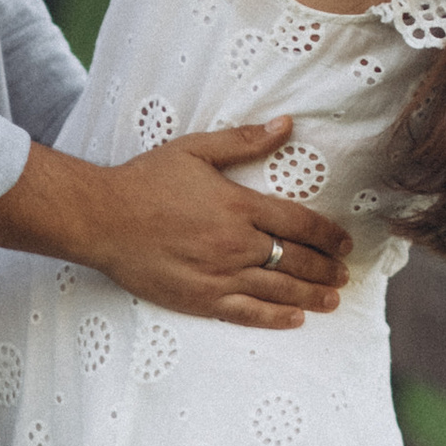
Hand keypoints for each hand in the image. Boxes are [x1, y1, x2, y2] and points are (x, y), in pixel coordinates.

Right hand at [0, 120, 348, 326]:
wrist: (101, 219)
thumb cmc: (145, 181)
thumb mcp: (195, 150)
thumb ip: (244, 141)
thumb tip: (287, 125)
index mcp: (238, 206)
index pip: (298, 223)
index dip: (327, 235)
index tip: (344, 243)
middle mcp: (235, 244)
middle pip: (295, 260)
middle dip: (325, 269)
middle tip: (343, 274)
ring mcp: (218, 276)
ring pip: (278, 290)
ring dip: (311, 296)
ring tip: (332, 299)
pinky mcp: (200, 299)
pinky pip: (246, 313)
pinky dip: (275, 318)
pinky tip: (295, 320)